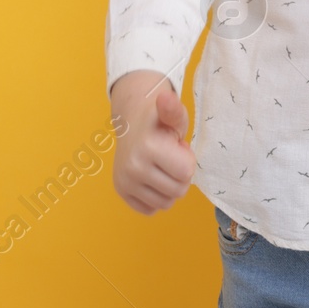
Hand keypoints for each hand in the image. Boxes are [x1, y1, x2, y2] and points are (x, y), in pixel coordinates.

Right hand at [110, 70, 197, 214]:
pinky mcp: (121, 192)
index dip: (187, 160)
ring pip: (166, 203)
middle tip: (169, 156)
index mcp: (148, 147)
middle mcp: (133, 167)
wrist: (133, 125)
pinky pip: (150, 209)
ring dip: (169, 186)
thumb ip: (174, 110)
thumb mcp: (174, 115)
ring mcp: (125, 182)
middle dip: (180, 175)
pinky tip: (151, 177)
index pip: (187, 173)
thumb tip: (165, 98)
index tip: (176, 147)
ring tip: (161, 165)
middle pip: (178, 191)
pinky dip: (155, 196)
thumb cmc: (160, 122)